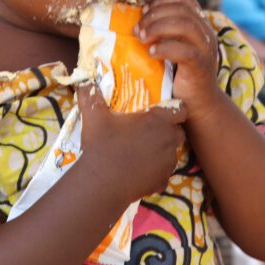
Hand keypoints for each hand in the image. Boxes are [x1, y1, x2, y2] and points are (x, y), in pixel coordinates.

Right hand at [77, 82, 186, 202]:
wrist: (100, 183)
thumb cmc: (101, 146)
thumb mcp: (93, 115)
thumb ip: (90, 94)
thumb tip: (84, 81)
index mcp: (158, 120)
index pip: (180, 109)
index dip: (173, 109)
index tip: (160, 112)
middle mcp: (168, 140)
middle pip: (178, 132)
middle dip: (168, 131)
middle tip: (148, 132)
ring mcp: (168, 163)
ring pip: (171, 154)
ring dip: (161, 152)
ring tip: (141, 153)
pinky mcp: (162, 182)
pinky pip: (163, 174)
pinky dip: (154, 173)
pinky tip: (138, 172)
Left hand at [137, 0, 223, 119]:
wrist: (197, 105)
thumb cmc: (179, 74)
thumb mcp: (172, 45)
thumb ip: (167, 27)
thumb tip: (151, 7)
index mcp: (200, 24)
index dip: (162, 0)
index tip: (144, 11)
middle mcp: (206, 33)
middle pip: (183, 9)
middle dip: (156, 14)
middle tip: (138, 27)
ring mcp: (206, 49)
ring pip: (185, 25)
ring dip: (158, 28)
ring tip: (141, 38)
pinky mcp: (201, 66)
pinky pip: (185, 51)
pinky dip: (165, 48)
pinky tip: (151, 53)